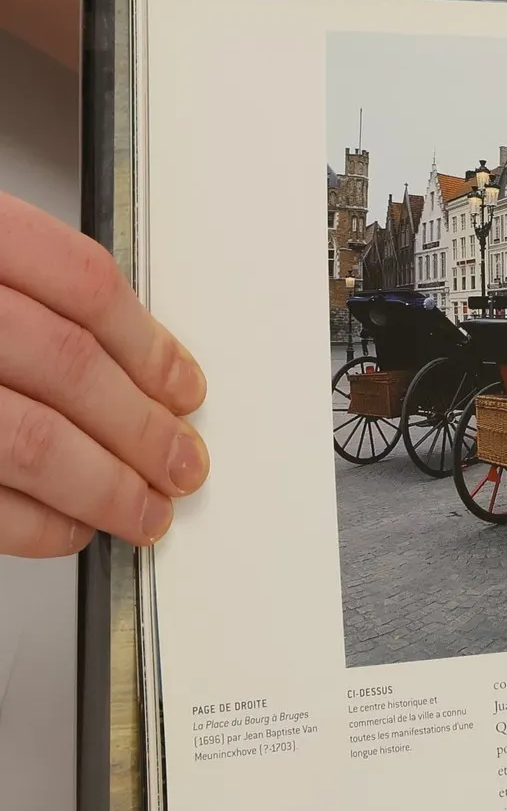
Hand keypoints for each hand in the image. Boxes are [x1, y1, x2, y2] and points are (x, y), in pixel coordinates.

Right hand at [0, 193, 207, 556]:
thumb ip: (19, 290)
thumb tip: (128, 358)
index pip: (80, 284)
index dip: (148, 345)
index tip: (183, 386)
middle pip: (68, 366)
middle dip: (142, 427)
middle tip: (181, 461)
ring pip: (31, 439)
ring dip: (106, 486)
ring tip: (143, 508)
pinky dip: (38, 523)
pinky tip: (67, 526)